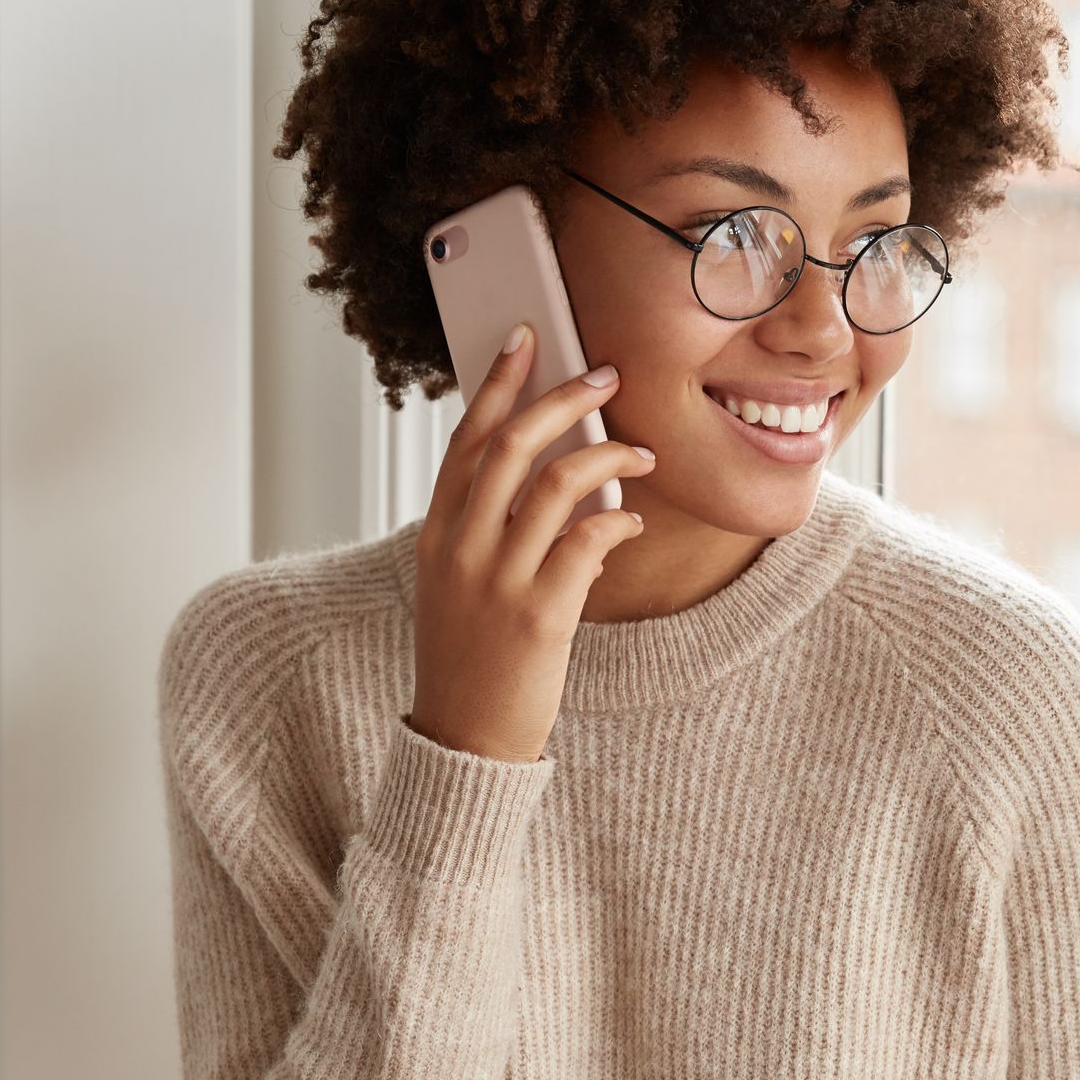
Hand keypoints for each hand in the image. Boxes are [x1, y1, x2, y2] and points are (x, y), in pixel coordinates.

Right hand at [407, 325, 656, 762]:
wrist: (464, 740)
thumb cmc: (470, 659)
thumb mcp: (456, 585)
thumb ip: (485, 531)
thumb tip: (545, 476)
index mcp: (437, 534)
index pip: (466, 440)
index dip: (497, 384)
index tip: (525, 339)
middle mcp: (462, 548)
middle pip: (513, 445)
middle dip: (565, 398)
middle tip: (608, 376)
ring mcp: (499, 580)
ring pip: (559, 484)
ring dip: (610, 456)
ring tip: (642, 454)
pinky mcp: (540, 615)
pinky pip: (589, 542)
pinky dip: (618, 520)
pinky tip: (631, 523)